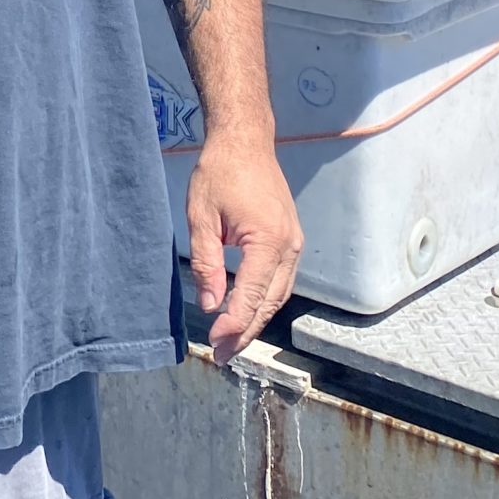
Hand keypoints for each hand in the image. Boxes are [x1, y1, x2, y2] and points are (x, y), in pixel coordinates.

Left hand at [185, 135, 302, 366]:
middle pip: (270, 302)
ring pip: (279, 295)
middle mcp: (290, 246)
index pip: (252, 294)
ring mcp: (295, 243)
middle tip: (222, 356)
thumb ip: (207, 263)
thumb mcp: (202, 217)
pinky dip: (265, 301)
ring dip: (257, 320)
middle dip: (246, 331)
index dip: (234, 323)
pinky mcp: (292, 240)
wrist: (245, 142)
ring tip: (232, 343)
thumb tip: (211, 305)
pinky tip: (247, 313)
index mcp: (268, 240)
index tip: (215, 344)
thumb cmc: (220, 173)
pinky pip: (281, 281)